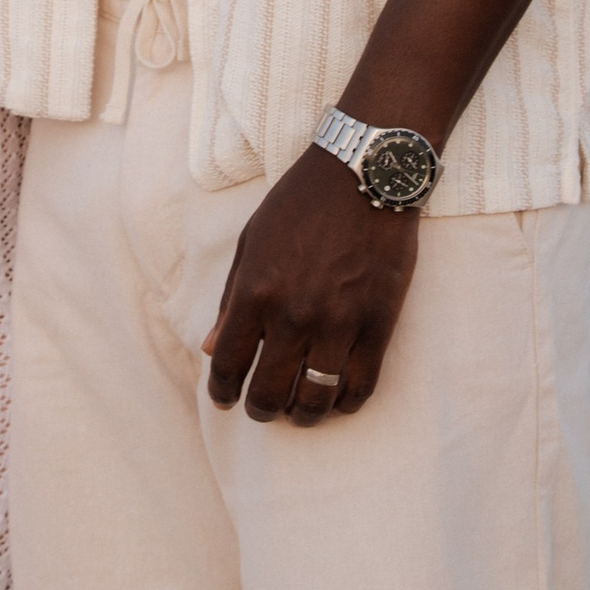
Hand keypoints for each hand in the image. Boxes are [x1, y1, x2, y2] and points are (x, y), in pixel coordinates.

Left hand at [204, 150, 421, 425]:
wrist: (364, 175)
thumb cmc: (301, 203)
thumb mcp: (251, 242)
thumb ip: (230, 300)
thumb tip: (211, 349)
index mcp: (255, 292)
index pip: (228, 365)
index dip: (222, 392)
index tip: (224, 400)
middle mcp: (293, 315)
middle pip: (269, 393)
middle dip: (261, 410)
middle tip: (263, 409)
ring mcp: (339, 323)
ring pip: (316, 400)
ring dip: (303, 415)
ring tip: (300, 411)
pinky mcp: (378, 324)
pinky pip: (360, 386)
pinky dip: (345, 404)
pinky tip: (337, 399)